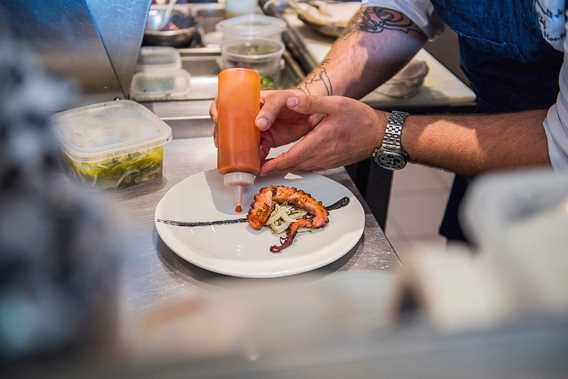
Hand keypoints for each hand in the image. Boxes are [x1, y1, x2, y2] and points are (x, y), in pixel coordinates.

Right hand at [210, 89, 321, 160]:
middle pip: (228, 125)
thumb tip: (258, 124)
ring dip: (236, 149)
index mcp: (250, 101)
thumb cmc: (295, 99)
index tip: (217, 118)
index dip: (217, 109)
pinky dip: (253, 158)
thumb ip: (271, 108)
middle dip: (222, 135)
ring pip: (240, 140)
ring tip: (237, 155)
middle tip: (222, 142)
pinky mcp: (267, 142)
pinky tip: (253, 162)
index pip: (227, 101)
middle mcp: (250, 115)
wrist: (312, 113)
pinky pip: (255, 151)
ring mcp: (258, 130)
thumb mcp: (282, 99)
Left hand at [260, 96, 386, 174]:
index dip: (272, 166)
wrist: (378, 134)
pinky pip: (307, 166)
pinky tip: (289, 159)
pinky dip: (295, 164)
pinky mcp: (328, 163)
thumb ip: (312, 104)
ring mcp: (324, 162)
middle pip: (290, 166)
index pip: (290, 159)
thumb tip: (291, 101)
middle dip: (273, 167)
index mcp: (318, 143)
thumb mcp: (336, 105)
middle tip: (255, 165)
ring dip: (283, 166)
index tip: (258, 169)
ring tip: (266, 163)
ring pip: (298, 167)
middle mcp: (320, 157)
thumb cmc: (359, 119)